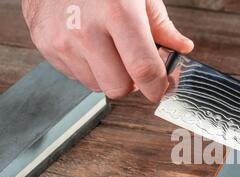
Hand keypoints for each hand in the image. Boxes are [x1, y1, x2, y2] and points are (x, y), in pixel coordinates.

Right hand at [22, 0, 193, 101]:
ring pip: (97, 86)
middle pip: (118, 87)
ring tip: (107, 48)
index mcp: (117, 12)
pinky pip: (76, 76)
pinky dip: (88, 67)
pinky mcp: (45, 46)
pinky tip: (88, 45)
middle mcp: (85, 29)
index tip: (160, 88)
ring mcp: (62, 39)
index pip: (143, 69)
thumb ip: (162, 26)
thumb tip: (182, 48)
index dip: (156, 86)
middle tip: (133, 65)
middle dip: (131, 83)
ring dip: (108, 75)